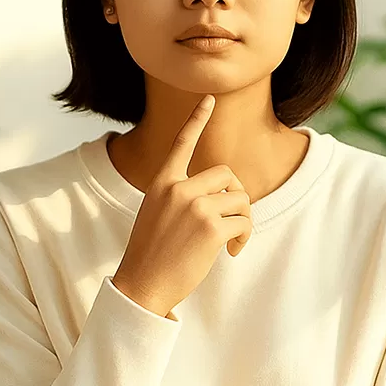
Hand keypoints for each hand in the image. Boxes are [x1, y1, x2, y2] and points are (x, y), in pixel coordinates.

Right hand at [113, 94, 251, 316]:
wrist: (142, 286)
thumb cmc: (151, 255)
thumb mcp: (158, 214)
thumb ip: (183, 198)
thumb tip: (226, 196)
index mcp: (162, 183)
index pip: (183, 143)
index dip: (197, 119)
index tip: (210, 98)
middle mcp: (178, 189)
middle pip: (227, 175)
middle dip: (236, 195)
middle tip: (232, 220)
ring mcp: (195, 207)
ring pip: (240, 199)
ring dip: (243, 219)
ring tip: (232, 239)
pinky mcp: (211, 228)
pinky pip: (243, 223)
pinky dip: (243, 237)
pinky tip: (232, 251)